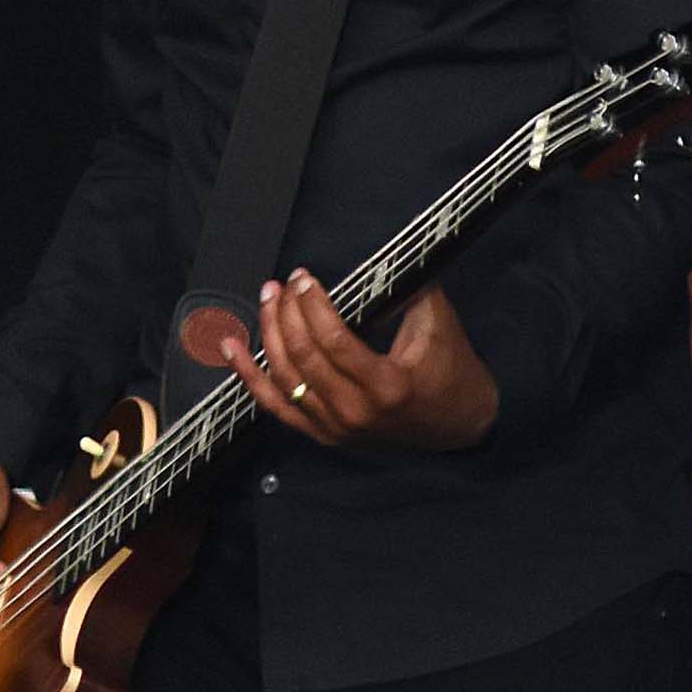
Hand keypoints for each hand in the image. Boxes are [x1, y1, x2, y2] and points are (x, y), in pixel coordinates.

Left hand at [224, 275, 499, 451]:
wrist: (460, 427)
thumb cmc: (452, 371)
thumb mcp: (439, 326)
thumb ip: (407, 291)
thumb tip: (378, 256)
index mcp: (387, 387)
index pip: (334, 341)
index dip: (313, 306)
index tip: (304, 278)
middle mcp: (356, 413)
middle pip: (304, 358)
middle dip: (286, 314)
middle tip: (281, 284)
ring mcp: (335, 429)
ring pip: (284, 380)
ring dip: (268, 336)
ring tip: (266, 300)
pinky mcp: (322, 435)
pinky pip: (275, 406)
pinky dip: (248, 377)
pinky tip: (231, 348)